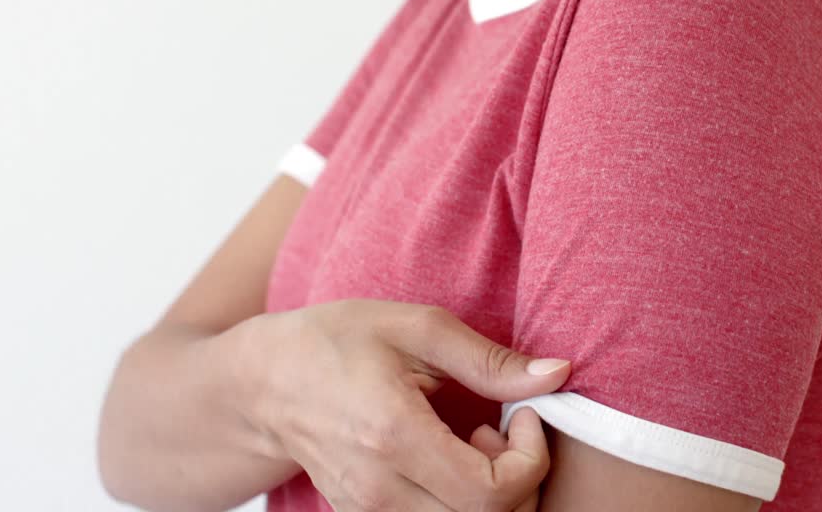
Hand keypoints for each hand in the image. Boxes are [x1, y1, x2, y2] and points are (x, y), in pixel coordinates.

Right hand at [240, 299, 568, 510]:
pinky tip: (451, 459)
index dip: (531, 460)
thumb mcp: (415, 327)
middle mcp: (378, 489)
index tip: (526, 415)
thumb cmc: (336, 340)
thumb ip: (490, 360)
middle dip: (520, 480)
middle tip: (503, 428)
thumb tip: (558, 375)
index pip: (492, 494)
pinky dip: (463, 503)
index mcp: (393, 436)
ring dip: (492, 496)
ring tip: (475, 444)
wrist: (262, 382)